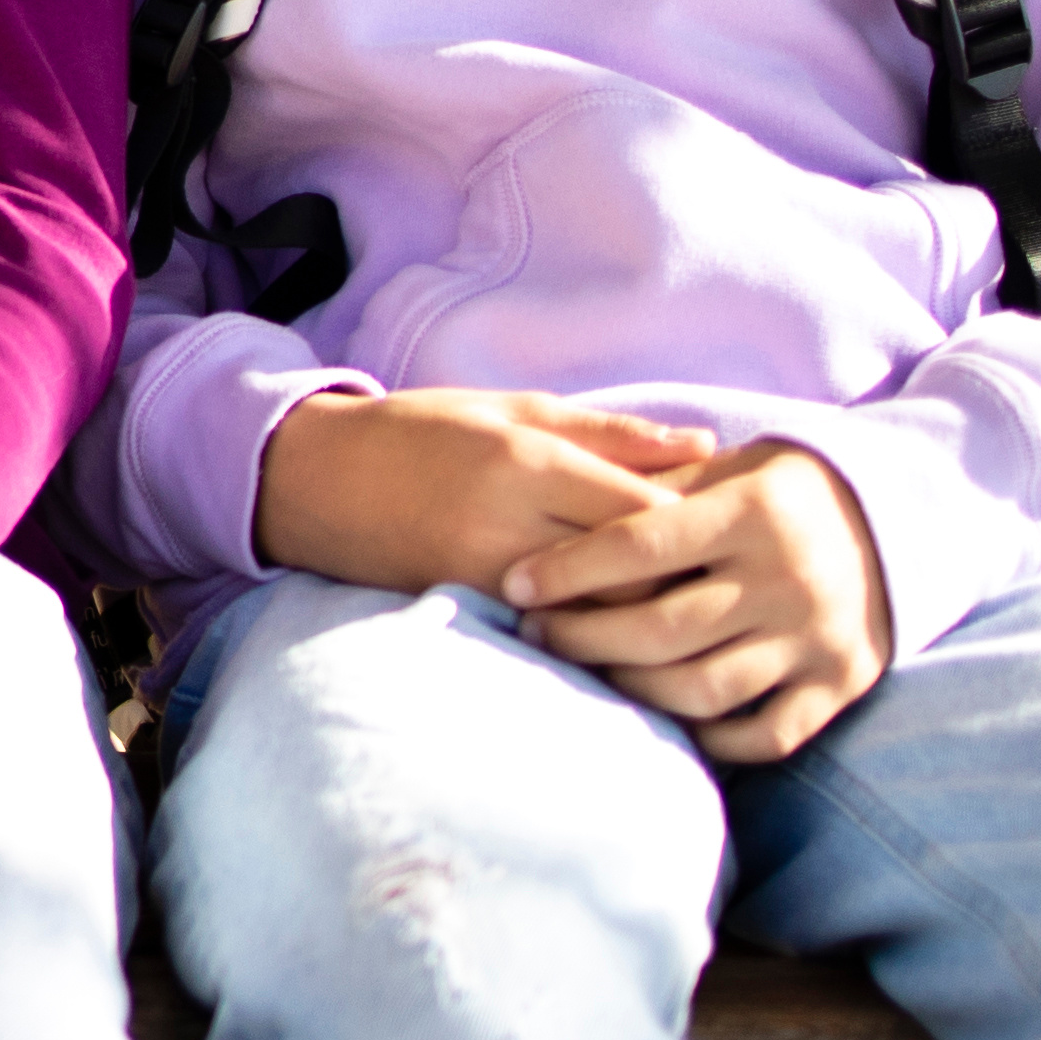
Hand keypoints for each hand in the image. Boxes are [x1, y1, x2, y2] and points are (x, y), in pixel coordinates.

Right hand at [248, 388, 721, 598]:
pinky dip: (587, 630)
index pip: (643, 510)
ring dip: (636, 615)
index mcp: (528, 461)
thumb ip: (611, 432)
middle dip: (676, 581)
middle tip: (715, 580)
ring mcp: (482, 575)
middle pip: (627, 573)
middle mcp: (507, 524)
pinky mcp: (465, 608)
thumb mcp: (513, 408)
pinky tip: (611, 626)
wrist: (316, 480)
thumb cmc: (423, 431)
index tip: (725, 531)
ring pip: (592, 614)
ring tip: (674, 609)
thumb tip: (705, 446)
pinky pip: (549, 631)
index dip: (696, 528)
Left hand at [499, 439, 892, 764]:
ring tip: (592, 670)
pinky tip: (670, 716)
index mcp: (754, 512)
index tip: (514, 584)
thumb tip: (557, 508)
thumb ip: (655, 486)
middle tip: (536, 633)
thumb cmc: (786, 489)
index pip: (640, 545)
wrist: (907, 515)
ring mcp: (817, 638)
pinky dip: (712, 737)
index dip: (568, 570)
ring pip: (702, 689)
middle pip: (660, 629)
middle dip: (582, 637)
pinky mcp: (842, 684)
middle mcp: (789, 578)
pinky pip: (767, 735)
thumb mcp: (730, 467)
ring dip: (632, 688)